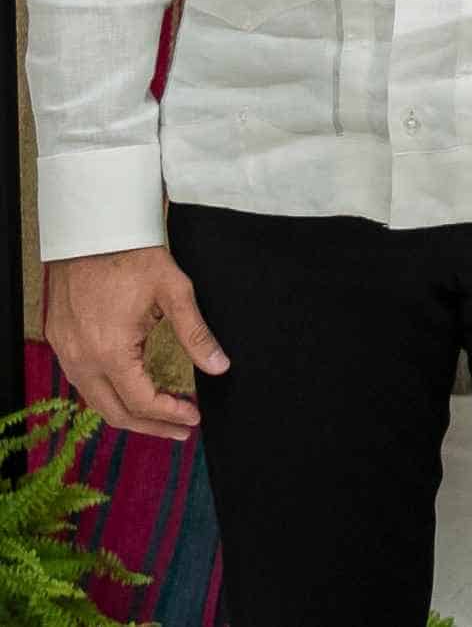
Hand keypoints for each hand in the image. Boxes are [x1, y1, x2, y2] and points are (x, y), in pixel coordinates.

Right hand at [46, 247, 228, 440]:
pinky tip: (128, 392)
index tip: (194, 417)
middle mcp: (81, 359)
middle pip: (114, 412)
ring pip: (94, 400)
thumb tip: (220, 366)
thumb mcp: (175, 291)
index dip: (170, 414)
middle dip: (150, 426)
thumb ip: (196, 333)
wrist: (93, 232)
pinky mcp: (59, 341)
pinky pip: (81, 382)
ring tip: (160, 417)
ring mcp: (65, 352)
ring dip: (127, 413)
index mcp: (110, 351)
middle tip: (181, 430)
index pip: (141, 401)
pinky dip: (107, 394)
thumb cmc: (134, 257)